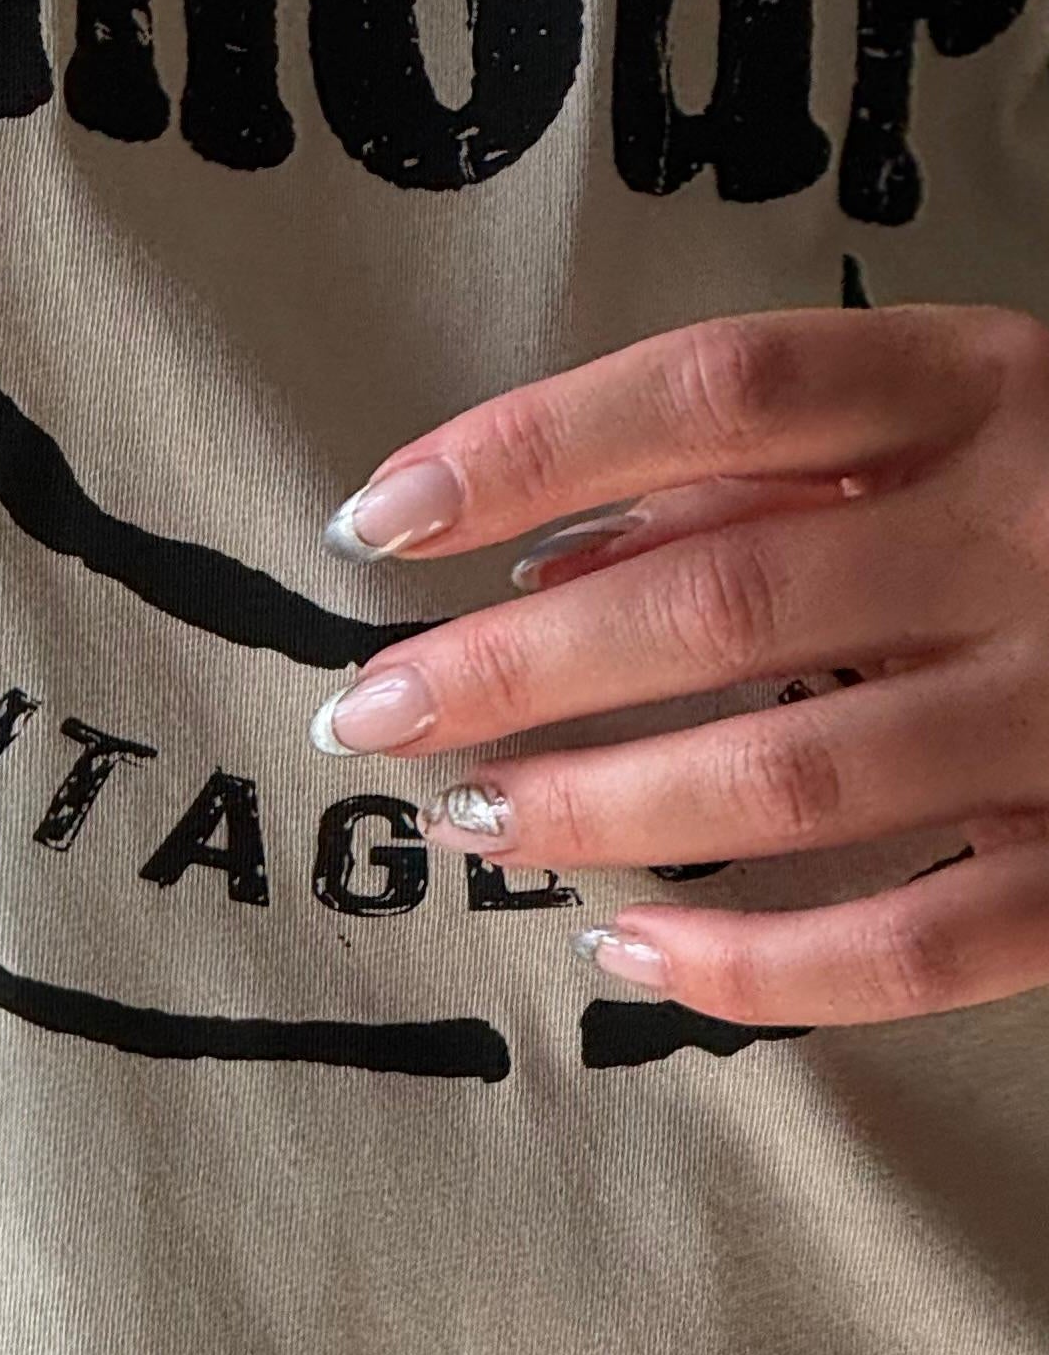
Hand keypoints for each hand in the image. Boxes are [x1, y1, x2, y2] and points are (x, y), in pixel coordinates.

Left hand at [311, 300, 1048, 1028]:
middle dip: (516, 666)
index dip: (534, 447)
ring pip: (795, 780)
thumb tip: (541, 554)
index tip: (378, 516)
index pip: (727, 389)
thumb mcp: (974, 414)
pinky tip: (626, 957)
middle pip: (727, 597)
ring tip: (471, 822)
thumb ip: (782, 460)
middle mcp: (1042, 533)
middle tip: (372, 712)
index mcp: (999, 385)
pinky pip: (913, 945)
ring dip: (600, 811)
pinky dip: (752, 969)